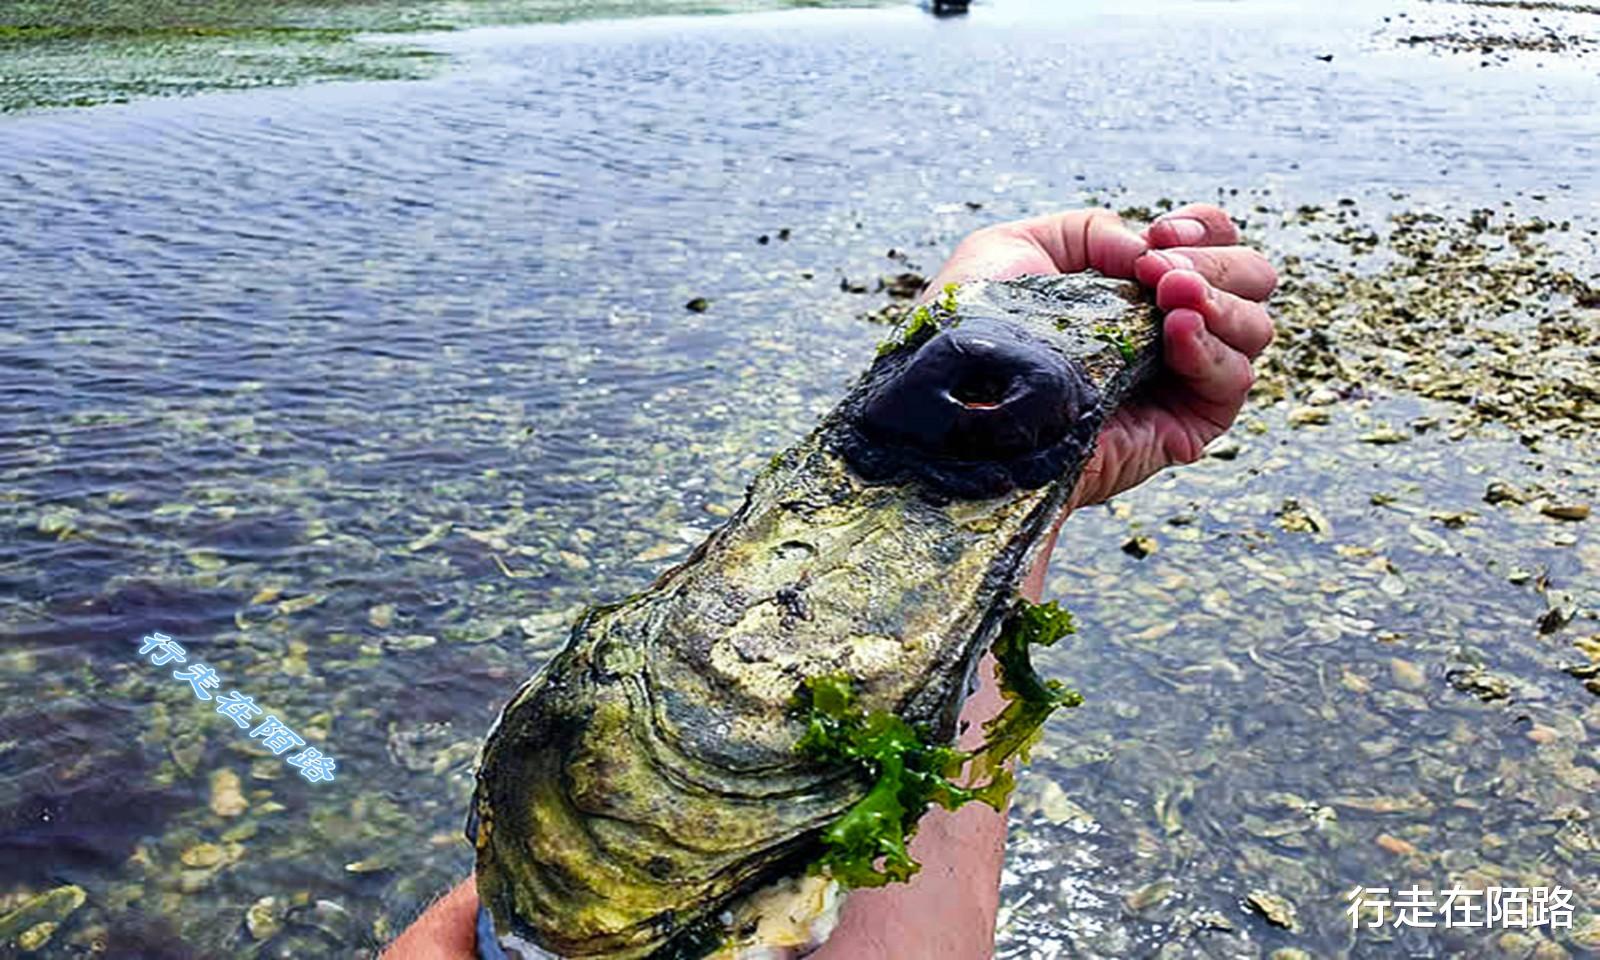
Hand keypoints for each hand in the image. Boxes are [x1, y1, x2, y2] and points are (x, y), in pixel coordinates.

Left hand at [921, 204, 1276, 511]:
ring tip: (1167, 296)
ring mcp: (1180, 381)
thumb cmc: (971, 333)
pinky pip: (1234, 381)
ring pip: (1255, 327)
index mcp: (1135, 288)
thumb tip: (1151, 253)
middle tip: (1159, 270)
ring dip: (1219, 299)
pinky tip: (1173, 333)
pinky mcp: (1183, 428)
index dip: (1204, 229)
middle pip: (1251, 279)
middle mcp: (1168, 331)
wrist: (954, 407)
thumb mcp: (1016, 248)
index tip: (1160, 236)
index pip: (1214, 245)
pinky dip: (1211, 348)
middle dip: (1214, 262)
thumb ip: (1091, 231)